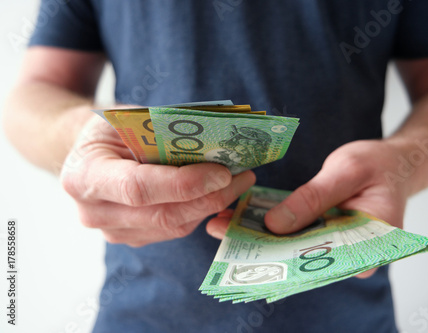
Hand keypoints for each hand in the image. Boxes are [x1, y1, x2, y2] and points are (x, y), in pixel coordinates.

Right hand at [60, 115, 255, 246]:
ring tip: (238, 182)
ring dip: (211, 206)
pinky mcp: (133, 237)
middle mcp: (94, 211)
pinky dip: (199, 212)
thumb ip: (162, 131)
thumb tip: (217, 142)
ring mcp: (113, 231)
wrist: (87, 153)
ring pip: (173, 227)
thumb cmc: (111, 129)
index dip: (184, 184)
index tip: (222, 173)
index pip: (139, 188)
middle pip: (162, 214)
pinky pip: (173, 230)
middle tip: (243, 177)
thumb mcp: (128, 117)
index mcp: (84, 176)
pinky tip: (218, 194)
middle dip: (209, 197)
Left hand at [207, 140, 407, 277]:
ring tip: (224, 224)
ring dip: (262, 236)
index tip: (248, 248)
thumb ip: (314, 198)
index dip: (283, 257)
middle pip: (303, 258)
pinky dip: (272, 225)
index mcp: (370, 248)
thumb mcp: (347, 172)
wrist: (393, 163)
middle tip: (224, 234)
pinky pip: (296, 235)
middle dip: (263, 246)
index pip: (322, 262)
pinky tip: (243, 215)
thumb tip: (274, 226)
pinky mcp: (324, 235)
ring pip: (295, 249)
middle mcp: (352, 256)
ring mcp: (337, 248)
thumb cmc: (379, 165)